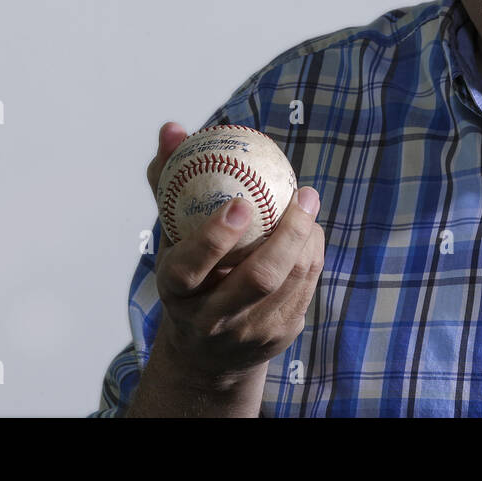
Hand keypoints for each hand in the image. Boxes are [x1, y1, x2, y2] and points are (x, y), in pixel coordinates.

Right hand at [137, 121, 324, 405]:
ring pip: (290, 281)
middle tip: (303, 195)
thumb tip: (173, 128)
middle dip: (287, 235)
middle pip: (257, 279)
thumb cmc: (189, 272)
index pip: (191, 268)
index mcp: (177, 290)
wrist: (205, 352)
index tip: (241, 203)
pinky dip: (312, 253)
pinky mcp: (279, 337)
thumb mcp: (171, 234)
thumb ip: (168, 181)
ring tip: (308, 203)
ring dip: (306, 238)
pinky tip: (310, 230)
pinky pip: (305, 288)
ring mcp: (249, 333)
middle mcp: (211, 319)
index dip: (215, 237)